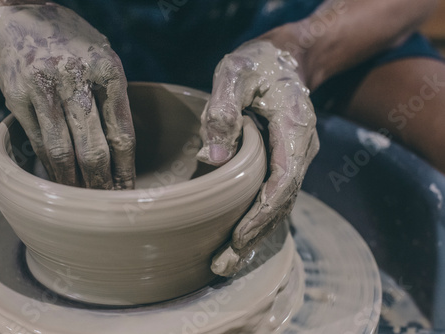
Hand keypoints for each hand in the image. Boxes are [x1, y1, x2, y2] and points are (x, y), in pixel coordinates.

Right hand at [0, 4, 134, 188]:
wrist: (18, 19)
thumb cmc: (73, 45)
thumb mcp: (104, 60)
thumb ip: (114, 100)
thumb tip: (123, 155)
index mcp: (108, 69)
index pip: (122, 133)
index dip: (126, 170)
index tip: (128, 192)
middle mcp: (75, 78)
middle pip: (93, 149)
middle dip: (101, 184)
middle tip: (107, 204)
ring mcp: (43, 88)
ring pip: (61, 152)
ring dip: (73, 183)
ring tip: (82, 200)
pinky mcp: (17, 98)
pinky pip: (38, 143)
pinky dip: (49, 166)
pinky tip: (59, 179)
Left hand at [198, 40, 318, 275]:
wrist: (286, 57)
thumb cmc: (258, 62)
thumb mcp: (235, 73)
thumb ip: (224, 110)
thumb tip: (211, 160)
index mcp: (294, 128)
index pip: (283, 183)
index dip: (261, 214)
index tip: (236, 238)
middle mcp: (300, 149)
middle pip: (282, 204)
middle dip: (254, 237)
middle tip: (222, 266)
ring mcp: (295, 157)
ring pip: (280, 205)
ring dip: (255, 235)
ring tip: (225, 263)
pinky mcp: (284, 160)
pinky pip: (275, 196)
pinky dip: (258, 219)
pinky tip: (238, 237)